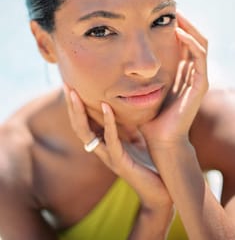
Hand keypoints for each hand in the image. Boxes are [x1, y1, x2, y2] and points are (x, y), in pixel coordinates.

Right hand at [63, 85, 172, 212]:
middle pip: (78, 126)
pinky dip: (108, 122)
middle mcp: (101, 150)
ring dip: (79, 112)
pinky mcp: (120, 162)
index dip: (75, 106)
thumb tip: (125, 103)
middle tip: (66, 86)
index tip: (71, 85)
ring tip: (75, 94)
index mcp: (103, 143)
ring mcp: (108, 157)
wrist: (160, 190)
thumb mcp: (136, 137)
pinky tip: (106, 107)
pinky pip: (110, 140)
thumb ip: (127, 124)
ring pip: (86, 133)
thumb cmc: (148, 164)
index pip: (83, 123)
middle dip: (71, 106)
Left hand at [140, 12, 208, 147]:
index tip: (160, 12)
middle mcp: (191, 72)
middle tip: (171, 7)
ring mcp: (198, 78)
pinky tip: (178, 32)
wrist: (159, 138)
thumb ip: (140, 72)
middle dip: (184, 21)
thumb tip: (122, 57)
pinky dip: (191, 43)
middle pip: (194, 38)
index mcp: (180, 72)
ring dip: (189, 27)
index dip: (176, 25)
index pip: (183, 41)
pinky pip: (200, 58)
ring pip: (200, 43)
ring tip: (176, 14)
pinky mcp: (200, 85)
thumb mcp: (144, 87)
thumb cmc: (149, 114)